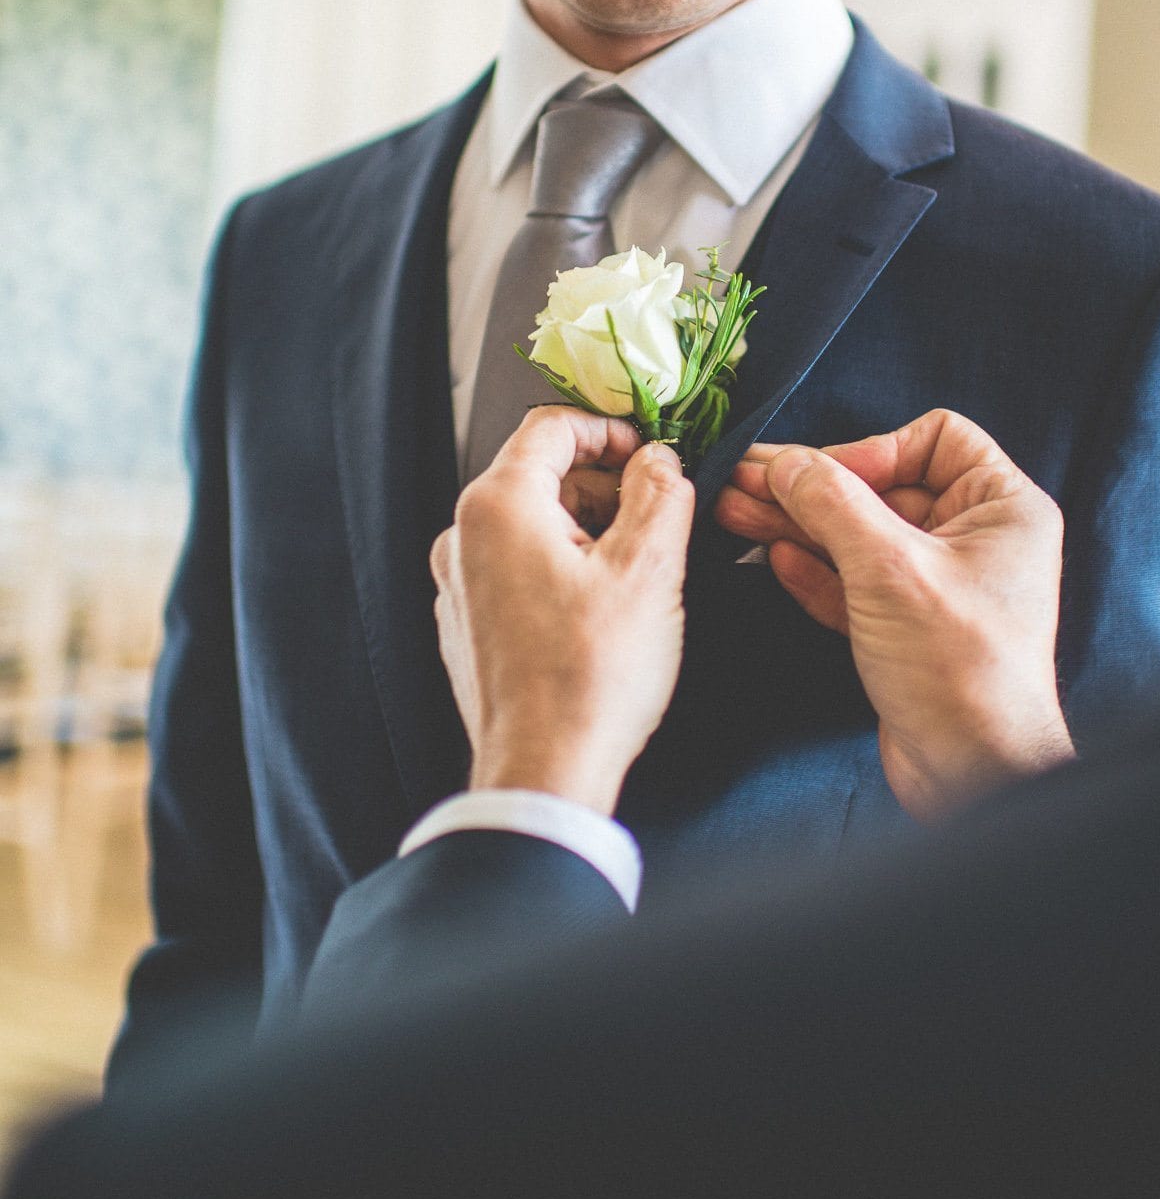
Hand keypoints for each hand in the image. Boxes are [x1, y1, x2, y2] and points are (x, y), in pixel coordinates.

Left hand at [433, 408, 694, 815]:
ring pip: (531, 524)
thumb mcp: (649, 569)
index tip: (650, 453)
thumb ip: (660, 494)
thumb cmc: (588, 680)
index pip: (551, 426)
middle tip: (657, 516)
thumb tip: (660, 460)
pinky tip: (602, 609)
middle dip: (604, 485)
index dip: (610, 430)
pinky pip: (517, 569)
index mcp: (497, 507)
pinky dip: (562, 568)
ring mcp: (459, 584)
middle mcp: (463, 538)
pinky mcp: (468, 624)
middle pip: (541, 475)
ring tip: (636, 572)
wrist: (544, 772)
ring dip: (587, 529)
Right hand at [716, 412, 1070, 817]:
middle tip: (745, 478)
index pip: (935, 439)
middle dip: (812, 486)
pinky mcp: (908, 628)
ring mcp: (940, 586)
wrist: (971, 774)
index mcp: (1001, 509)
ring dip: (798, 523)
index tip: (820, 474)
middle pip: (883, 487)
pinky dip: (815, 569)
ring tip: (734, 508)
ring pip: (860, 536)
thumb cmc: (958, 668)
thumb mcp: (888, 568)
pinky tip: (773, 554)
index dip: (872, 449)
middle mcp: (976, 540)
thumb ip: (832, 504)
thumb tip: (787, 464)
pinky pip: (856, 582)